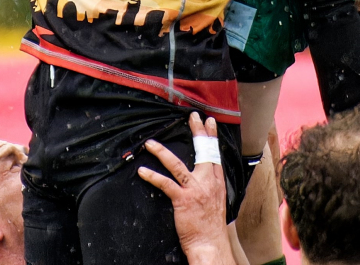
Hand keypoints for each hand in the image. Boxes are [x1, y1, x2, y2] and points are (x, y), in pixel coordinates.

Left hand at [138, 113, 233, 263]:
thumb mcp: (217, 200)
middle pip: (202, 151)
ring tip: (150, 143)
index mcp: (216, 182)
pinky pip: (165, 184)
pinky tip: (142, 171)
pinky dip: (152, 176)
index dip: (212, 136)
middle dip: (198, 132)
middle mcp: (207, 182)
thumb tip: (204, 175)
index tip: (209, 122)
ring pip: (177, 164)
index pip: (215, 153)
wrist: (210, 243)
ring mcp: (194, 190)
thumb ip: (211, 185)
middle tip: (192, 116)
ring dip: (161, 152)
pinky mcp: (182, 200)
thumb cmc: (211, 225)